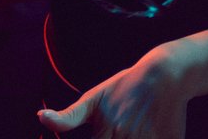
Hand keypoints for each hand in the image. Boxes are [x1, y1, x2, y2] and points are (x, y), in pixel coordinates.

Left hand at [39, 49, 190, 138]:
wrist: (166, 74)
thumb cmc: (126, 86)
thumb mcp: (95, 98)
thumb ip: (68, 116)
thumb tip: (41, 117)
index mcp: (107, 132)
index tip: (102, 136)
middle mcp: (126, 138)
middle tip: (115, 133)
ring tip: (127, 132)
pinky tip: (145, 131)